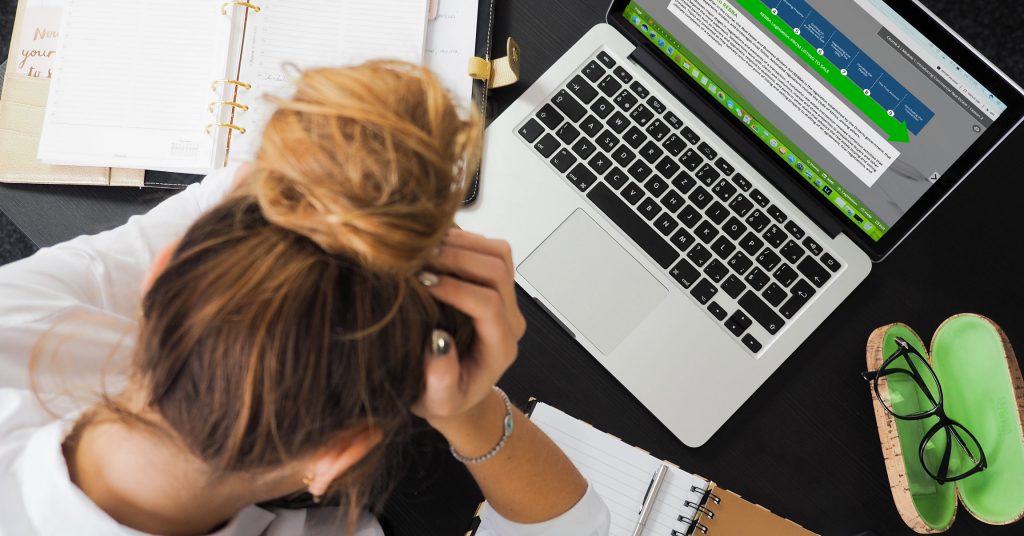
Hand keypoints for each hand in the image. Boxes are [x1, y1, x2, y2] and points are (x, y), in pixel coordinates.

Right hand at [412, 229, 525, 425]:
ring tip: (424, 248)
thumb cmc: (444, 397)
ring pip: (498, 253)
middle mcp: (509, 319)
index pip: (488, 305)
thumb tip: (438, 341)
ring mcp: (506, 298)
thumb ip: (441, 379)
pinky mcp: (495, 284)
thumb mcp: (437, 401)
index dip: (456, 289)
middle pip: (498, 271)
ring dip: (462, 244)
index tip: (422, 283)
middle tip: (419, 258)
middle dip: (458, 258)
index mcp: (500, 347)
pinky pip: (490, 249)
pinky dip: (463, 240)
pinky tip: (433, 246)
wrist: (456, 391)